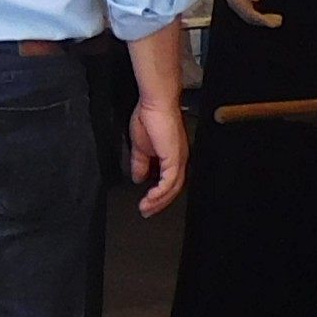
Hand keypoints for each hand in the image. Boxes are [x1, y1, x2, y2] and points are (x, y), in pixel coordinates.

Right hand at [127, 91, 188, 216]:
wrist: (154, 103)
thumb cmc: (149, 117)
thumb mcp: (140, 147)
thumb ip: (140, 163)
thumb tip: (138, 177)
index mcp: (172, 157)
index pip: (169, 183)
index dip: (158, 196)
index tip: (146, 205)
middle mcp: (179, 160)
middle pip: (173, 190)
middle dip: (159, 204)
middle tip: (146, 212)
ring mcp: (179, 160)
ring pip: (172, 189)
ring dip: (158, 202)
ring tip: (145, 208)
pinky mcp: (175, 158)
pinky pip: (169, 183)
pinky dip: (159, 193)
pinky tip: (149, 198)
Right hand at [208, 0, 277, 27]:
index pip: (250, 14)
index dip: (263, 20)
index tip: (274, 22)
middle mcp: (234, 5)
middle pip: (250, 18)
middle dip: (265, 22)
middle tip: (279, 21)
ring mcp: (235, 5)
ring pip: (249, 17)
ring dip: (262, 20)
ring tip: (275, 19)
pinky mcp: (238, 3)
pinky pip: (248, 14)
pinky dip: (257, 16)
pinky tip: (266, 15)